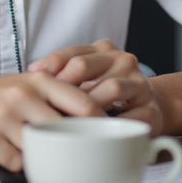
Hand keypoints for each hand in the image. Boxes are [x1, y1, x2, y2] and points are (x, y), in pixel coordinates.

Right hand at [0, 72, 104, 170]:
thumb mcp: (21, 86)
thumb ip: (52, 96)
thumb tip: (93, 115)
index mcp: (37, 80)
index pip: (82, 101)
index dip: (99, 123)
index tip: (106, 138)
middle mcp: (23, 95)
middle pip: (66, 128)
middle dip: (73, 145)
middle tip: (79, 156)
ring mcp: (5, 117)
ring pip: (42, 148)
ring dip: (42, 156)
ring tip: (40, 155)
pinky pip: (17, 163)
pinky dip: (18, 165)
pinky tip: (10, 156)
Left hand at [28, 39, 163, 133]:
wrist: (151, 106)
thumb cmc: (107, 93)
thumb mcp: (87, 77)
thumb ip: (64, 73)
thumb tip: (31, 74)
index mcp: (104, 50)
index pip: (73, 52)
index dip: (51, 64)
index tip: (33, 77)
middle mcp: (123, 60)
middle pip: (86, 65)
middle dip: (64, 84)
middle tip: (47, 102)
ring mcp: (139, 84)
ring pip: (111, 87)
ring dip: (88, 104)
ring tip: (68, 119)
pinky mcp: (151, 110)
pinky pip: (130, 116)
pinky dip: (112, 125)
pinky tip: (97, 132)